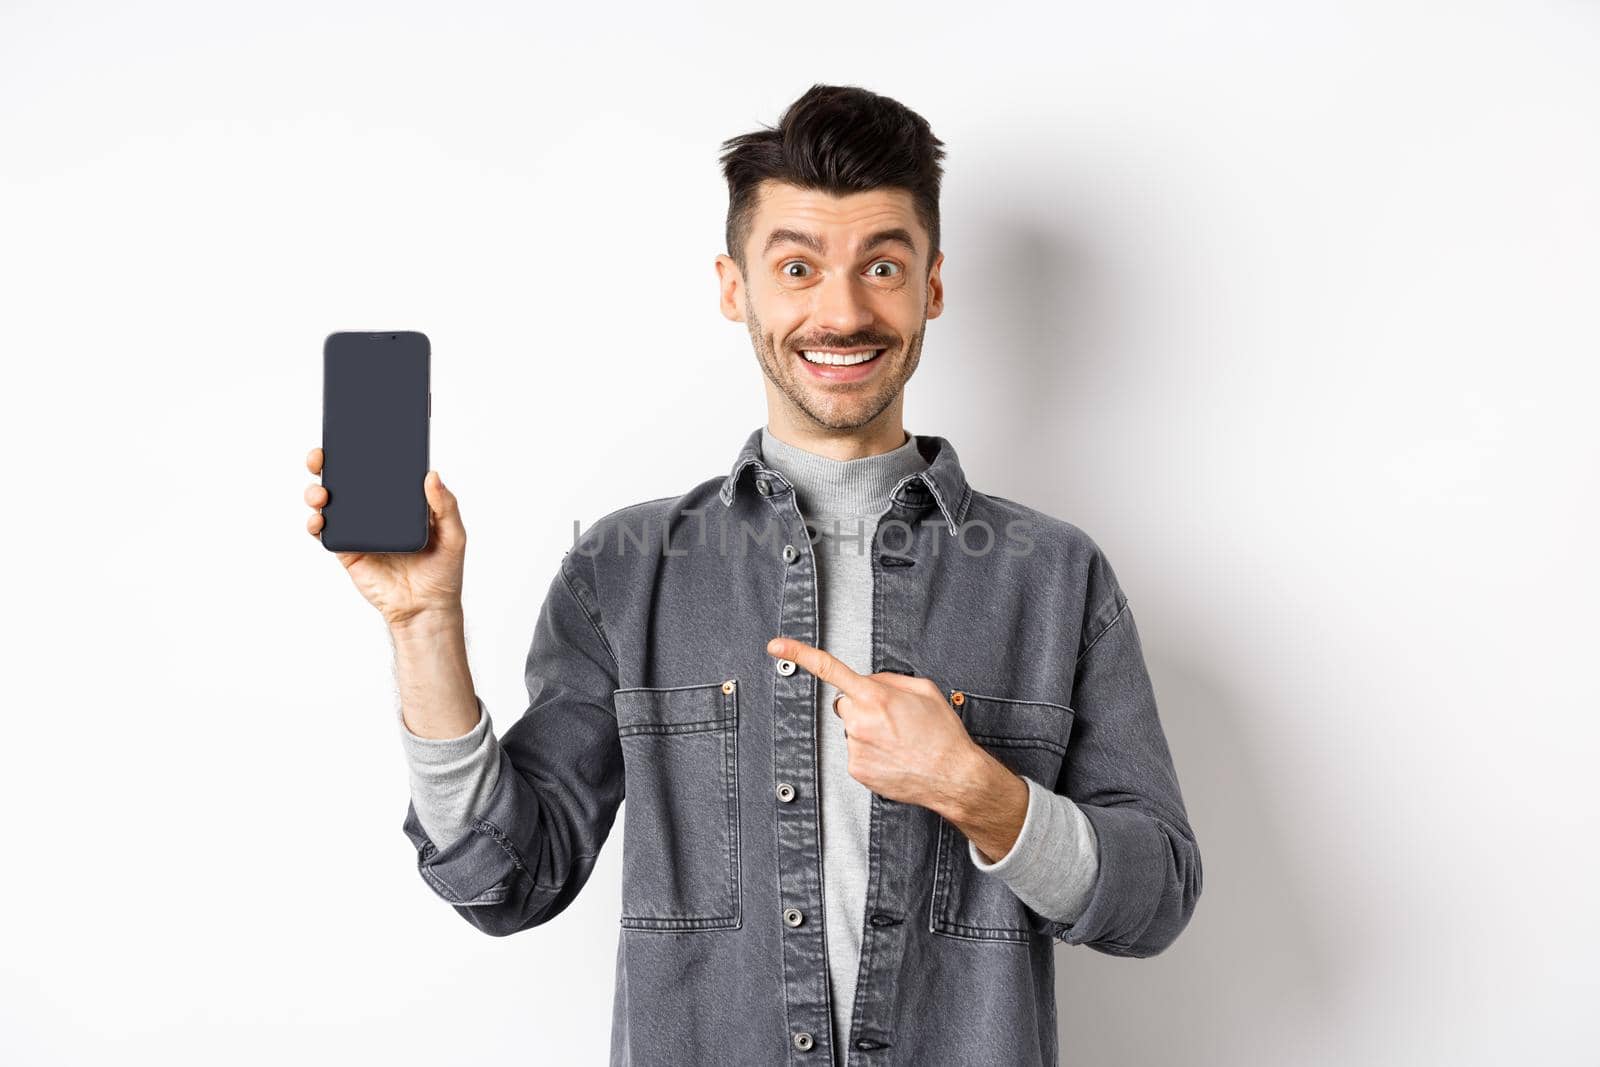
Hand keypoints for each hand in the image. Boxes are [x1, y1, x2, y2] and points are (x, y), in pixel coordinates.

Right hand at [303, 447, 466, 630]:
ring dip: (316, 491)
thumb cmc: (443, 572)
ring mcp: (359, 529)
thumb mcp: (453, 535)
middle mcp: (375, 510)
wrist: (426, 609)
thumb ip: (445, 506)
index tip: (349, 433)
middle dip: (326, 463)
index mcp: (399, 501)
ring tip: (321, 493)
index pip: (377, 468)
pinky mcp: (347, 550)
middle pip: (344, 479)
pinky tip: (318, 520)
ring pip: (328, 502)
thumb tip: (431, 474)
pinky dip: (315, 524)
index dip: (360, 449)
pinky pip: (325, 533)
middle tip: (320, 456)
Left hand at [765, 636, 983, 817]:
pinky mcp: (856, 770)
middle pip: (846, 703)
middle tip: (893, 719)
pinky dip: (871, 752)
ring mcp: (855, 748)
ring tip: (899, 741)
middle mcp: (860, 721)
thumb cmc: (943, 735)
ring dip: (869, 732)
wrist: (953, 777)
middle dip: (863, 706)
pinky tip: (893, 756)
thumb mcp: (924, 690)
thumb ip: (889, 679)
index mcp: (876, 696)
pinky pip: (856, 752)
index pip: (829, 669)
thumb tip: (869, 682)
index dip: (799, 654)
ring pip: (852, 730)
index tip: (776, 647)